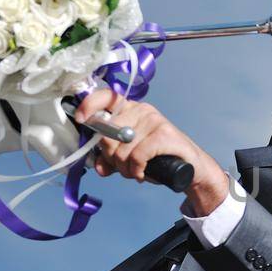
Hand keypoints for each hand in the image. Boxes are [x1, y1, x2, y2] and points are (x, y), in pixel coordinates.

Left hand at [73, 87, 228, 210]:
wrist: (190, 168)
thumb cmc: (158, 159)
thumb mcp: (129, 158)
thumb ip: (110, 160)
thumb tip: (98, 166)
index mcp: (130, 110)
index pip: (106, 97)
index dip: (89, 105)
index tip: (81, 119)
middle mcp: (141, 110)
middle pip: (107, 134)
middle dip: (111, 158)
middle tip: (124, 168)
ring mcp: (153, 120)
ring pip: (121, 149)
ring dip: (125, 169)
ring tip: (137, 172)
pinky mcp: (163, 134)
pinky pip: (137, 156)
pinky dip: (137, 169)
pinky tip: (143, 174)